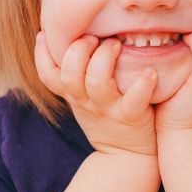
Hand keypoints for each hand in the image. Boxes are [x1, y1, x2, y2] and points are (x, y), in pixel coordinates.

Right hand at [35, 32, 158, 157]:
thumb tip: (71, 37)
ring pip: (97, 83)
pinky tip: (149, 72)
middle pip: (69, 75)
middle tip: (93, 37)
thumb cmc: (106, 119)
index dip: (41, 54)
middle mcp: (86, 101)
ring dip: (105, 58)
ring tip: (116, 44)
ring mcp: (108, 109)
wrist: (126, 158)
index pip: (47, 75)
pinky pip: (134, 101)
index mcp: (73, 95)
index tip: (44, 33)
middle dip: (78, 50)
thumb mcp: (83, 100)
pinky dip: (142, 84)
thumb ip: (76, 75)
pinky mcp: (131, 117)